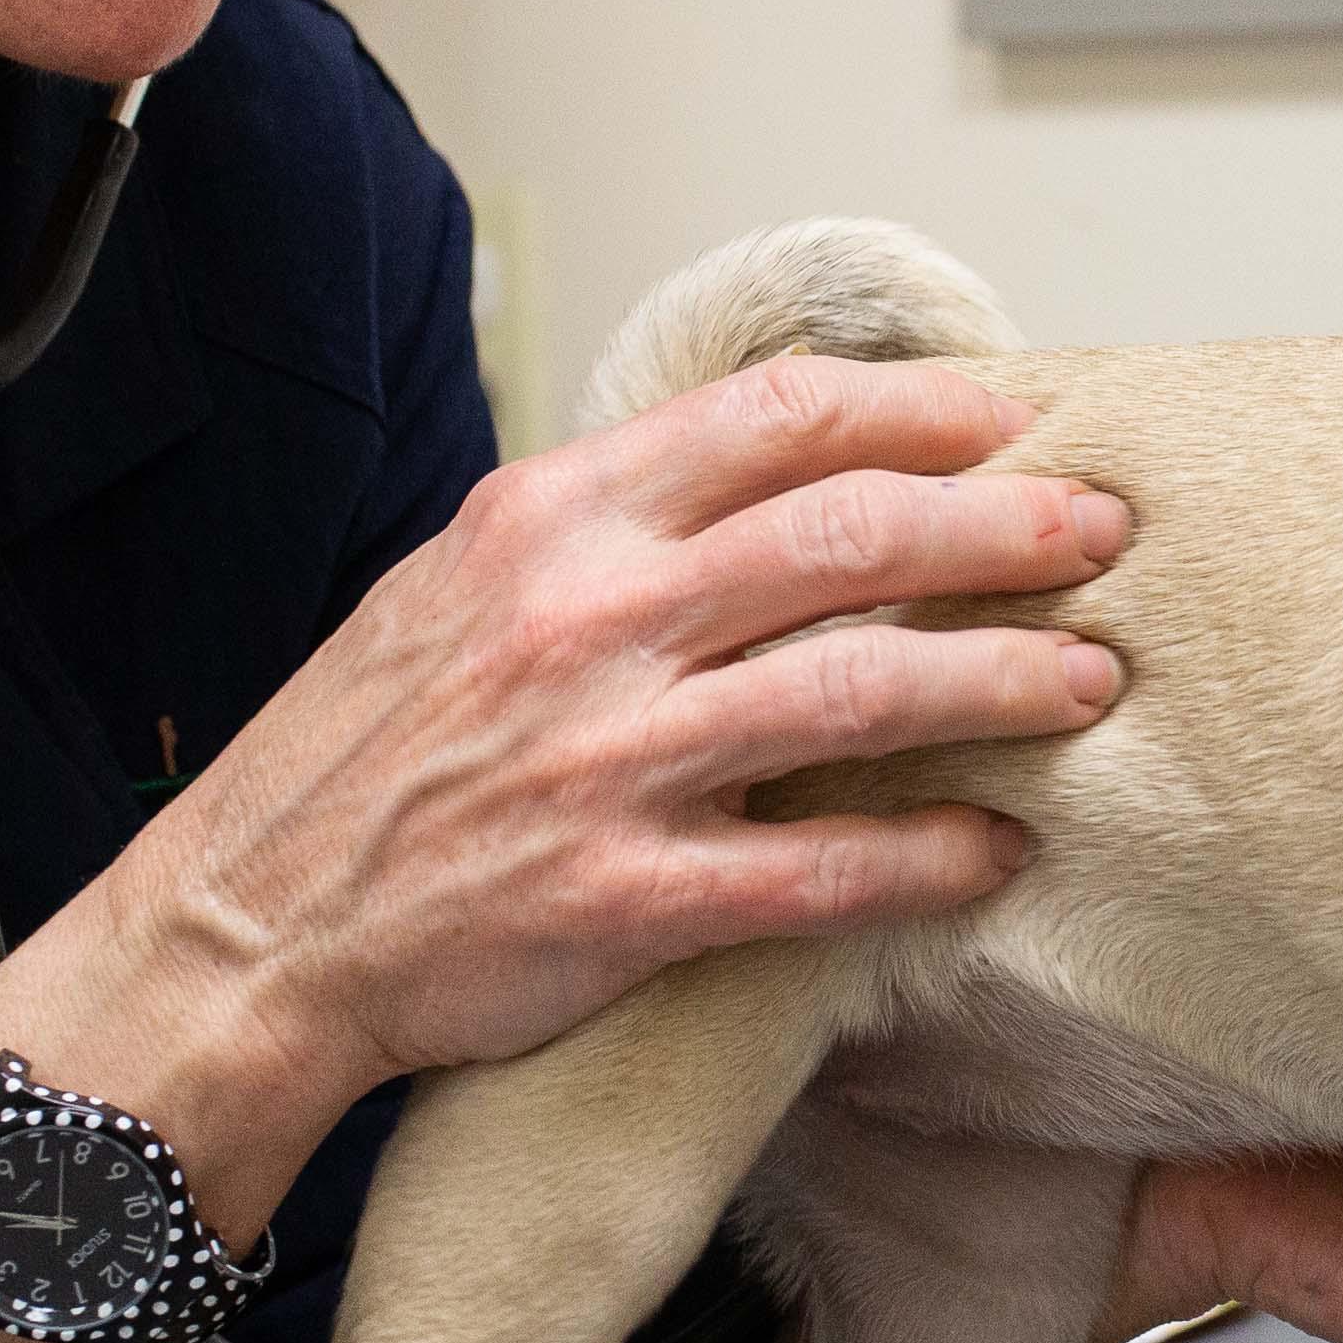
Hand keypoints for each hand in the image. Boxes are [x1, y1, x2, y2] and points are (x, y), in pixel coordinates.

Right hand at [79, 354, 1132, 1094]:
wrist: (244, 931)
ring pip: (860, 690)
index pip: (772, 419)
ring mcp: (606, 760)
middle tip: (1098, 535)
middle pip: (851, 537)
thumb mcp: (460, 582)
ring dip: (1001, 683)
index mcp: (550, 522)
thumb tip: (765, 476)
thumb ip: (606, 526)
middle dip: (1004, 530)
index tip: (1010, 421)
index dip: (917, 411)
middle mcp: (587, 620)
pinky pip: (816, 870)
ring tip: (1089, 681)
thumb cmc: (361, 758)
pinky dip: (926, 858)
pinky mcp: (621, 896)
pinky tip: (996, 849)